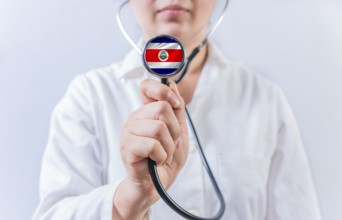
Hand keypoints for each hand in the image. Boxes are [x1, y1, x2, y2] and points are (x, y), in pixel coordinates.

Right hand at [113, 79, 188, 219]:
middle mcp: (135, 119)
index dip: (163, 90)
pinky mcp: (127, 148)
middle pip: (162, 108)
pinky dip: (161, 156)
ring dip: (168, 146)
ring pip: (159, 127)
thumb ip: (177, 110)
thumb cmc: (165, 159)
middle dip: (174, 130)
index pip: (147, 86)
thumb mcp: (179, 132)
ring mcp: (128, 133)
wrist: (155, 186)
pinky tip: (156, 161)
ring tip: (162, 154)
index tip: (175, 104)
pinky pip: (152, 145)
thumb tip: (173, 85)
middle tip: (169, 144)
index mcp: (145, 113)